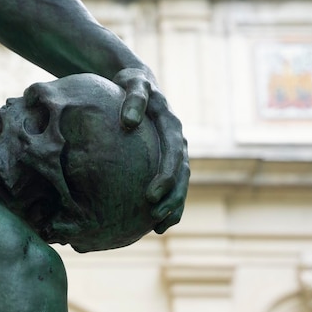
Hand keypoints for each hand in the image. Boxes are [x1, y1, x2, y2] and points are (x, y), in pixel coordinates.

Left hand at [113, 68, 189, 233]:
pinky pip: (172, 184)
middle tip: (155, 216)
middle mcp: (178, 140)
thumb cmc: (130, 83)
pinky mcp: (166, 159)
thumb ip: (134, 98)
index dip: (166, 176)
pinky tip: (155, 225)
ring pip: (180, 183)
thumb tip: (130, 122)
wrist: (137, 83)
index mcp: (171, 125)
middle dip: (172, 197)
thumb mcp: (132, 83)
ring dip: (173, 206)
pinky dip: (168, 203)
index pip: (174, 154)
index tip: (151, 195)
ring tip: (158, 227)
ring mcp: (174, 151)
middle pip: (181, 174)